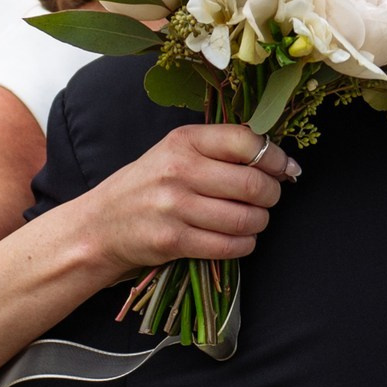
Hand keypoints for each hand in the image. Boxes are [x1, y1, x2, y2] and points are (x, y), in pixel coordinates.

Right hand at [72, 124, 297, 280]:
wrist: (101, 225)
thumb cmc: (147, 186)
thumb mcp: (175, 154)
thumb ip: (219, 151)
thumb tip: (280, 161)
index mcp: (184, 141)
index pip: (246, 141)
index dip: (275, 157)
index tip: (285, 168)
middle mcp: (179, 170)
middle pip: (253, 184)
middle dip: (272, 195)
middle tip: (268, 199)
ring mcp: (175, 207)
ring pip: (245, 218)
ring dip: (259, 223)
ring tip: (252, 220)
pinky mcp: (173, 240)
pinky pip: (228, 246)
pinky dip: (244, 244)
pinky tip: (238, 239)